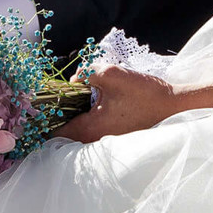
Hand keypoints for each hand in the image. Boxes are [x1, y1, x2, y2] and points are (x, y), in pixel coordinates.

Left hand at [55, 64, 188, 142]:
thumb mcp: (113, 75)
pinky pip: (91, 125)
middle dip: (57, 111)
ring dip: (73, 111)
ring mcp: (104, 139)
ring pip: (78, 126)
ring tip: (73, 92)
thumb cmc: (145, 94)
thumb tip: (75, 79)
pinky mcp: (113, 134)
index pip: (54, 130)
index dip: (44, 115)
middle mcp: (94, 140)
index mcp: (89, 129)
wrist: (174, 106)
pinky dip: (86, 114)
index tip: (38, 101)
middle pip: (64, 129)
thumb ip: (87, 73)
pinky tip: (91, 98)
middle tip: (54, 93)